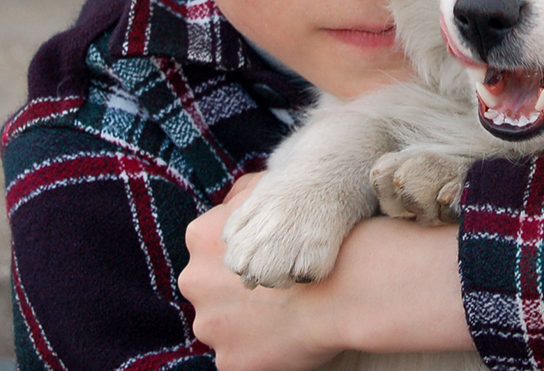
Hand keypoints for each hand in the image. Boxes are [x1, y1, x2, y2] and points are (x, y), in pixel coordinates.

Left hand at [180, 173, 472, 370]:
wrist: (349, 275)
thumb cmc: (313, 223)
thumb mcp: (267, 189)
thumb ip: (239, 203)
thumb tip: (229, 210)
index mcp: (200, 237)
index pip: (212, 254)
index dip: (242, 261)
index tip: (269, 262)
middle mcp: (194, 280)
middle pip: (210, 291)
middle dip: (235, 294)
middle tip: (277, 292)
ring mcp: (211, 324)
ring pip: (224, 327)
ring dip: (247, 323)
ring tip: (288, 312)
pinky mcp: (231, 360)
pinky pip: (242, 357)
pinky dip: (262, 351)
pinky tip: (291, 333)